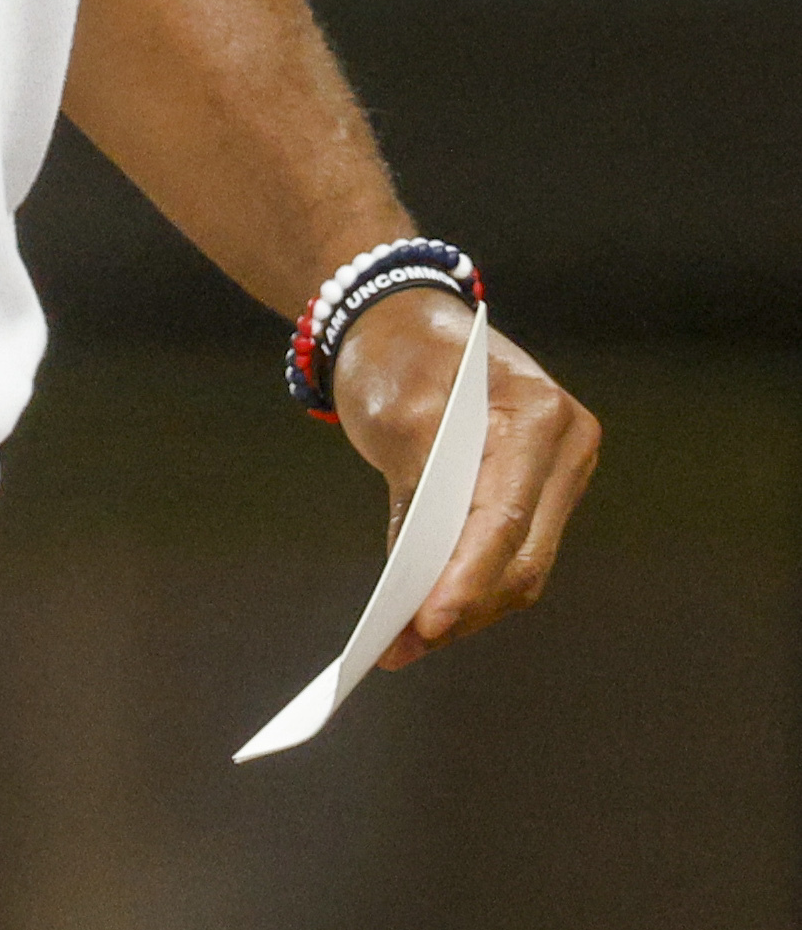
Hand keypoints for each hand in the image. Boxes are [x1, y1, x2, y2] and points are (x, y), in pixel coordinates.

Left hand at [333, 291, 601, 667]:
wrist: (402, 317)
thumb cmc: (399, 357)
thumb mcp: (397, 417)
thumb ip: (415, 498)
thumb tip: (416, 589)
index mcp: (538, 415)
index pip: (506, 515)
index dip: (466, 576)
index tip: (426, 620)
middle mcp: (565, 446)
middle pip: (522, 554)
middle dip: (462, 604)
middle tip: (401, 646)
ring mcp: (559, 471)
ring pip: (520, 565)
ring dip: (464, 605)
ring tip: (401, 643)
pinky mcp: (537, 491)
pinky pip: (508, 551)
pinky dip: (466, 581)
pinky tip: (423, 612)